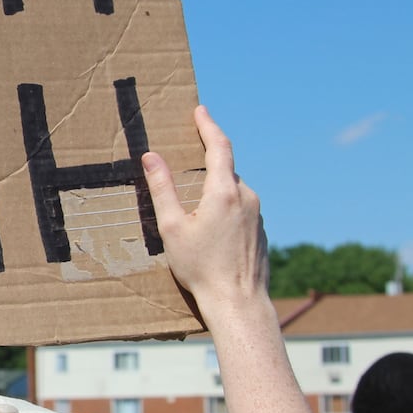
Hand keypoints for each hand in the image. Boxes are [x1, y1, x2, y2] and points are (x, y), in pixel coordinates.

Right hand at [142, 106, 267, 312]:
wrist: (238, 302)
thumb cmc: (201, 268)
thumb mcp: (173, 227)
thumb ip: (163, 189)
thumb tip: (151, 157)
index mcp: (224, 192)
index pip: (219, 146)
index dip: (208, 125)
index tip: (200, 110)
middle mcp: (246, 197)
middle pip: (225, 170)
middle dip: (207, 163)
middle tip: (187, 160)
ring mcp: (258, 214)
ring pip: (233, 191)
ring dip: (214, 190)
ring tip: (193, 208)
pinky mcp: (261, 231)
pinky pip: (241, 209)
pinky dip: (225, 209)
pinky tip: (210, 232)